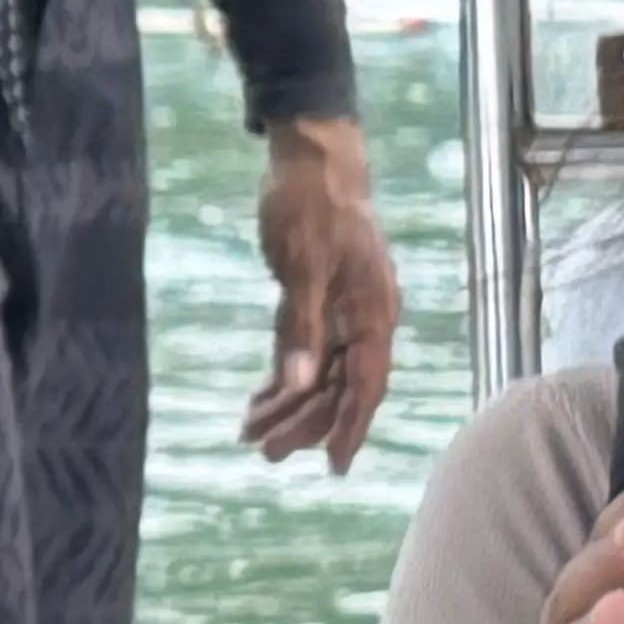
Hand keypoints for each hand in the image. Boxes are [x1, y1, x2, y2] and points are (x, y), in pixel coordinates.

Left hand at [245, 114, 400, 467]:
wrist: (311, 158)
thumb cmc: (309, 205)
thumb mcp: (301, 265)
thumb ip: (301, 327)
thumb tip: (299, 384)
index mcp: (372, 312)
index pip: (365, 384)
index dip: (350, 426)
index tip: (334, 465)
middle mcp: (365, 318)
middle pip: (339, 385)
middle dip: (305, 422)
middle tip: (264, 453)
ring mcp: (344, 310)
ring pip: (321, 372)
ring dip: (290, 404)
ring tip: (251, 433)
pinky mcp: (320, 300)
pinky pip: (307, 351)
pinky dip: (285, 376)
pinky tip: (261, 400)